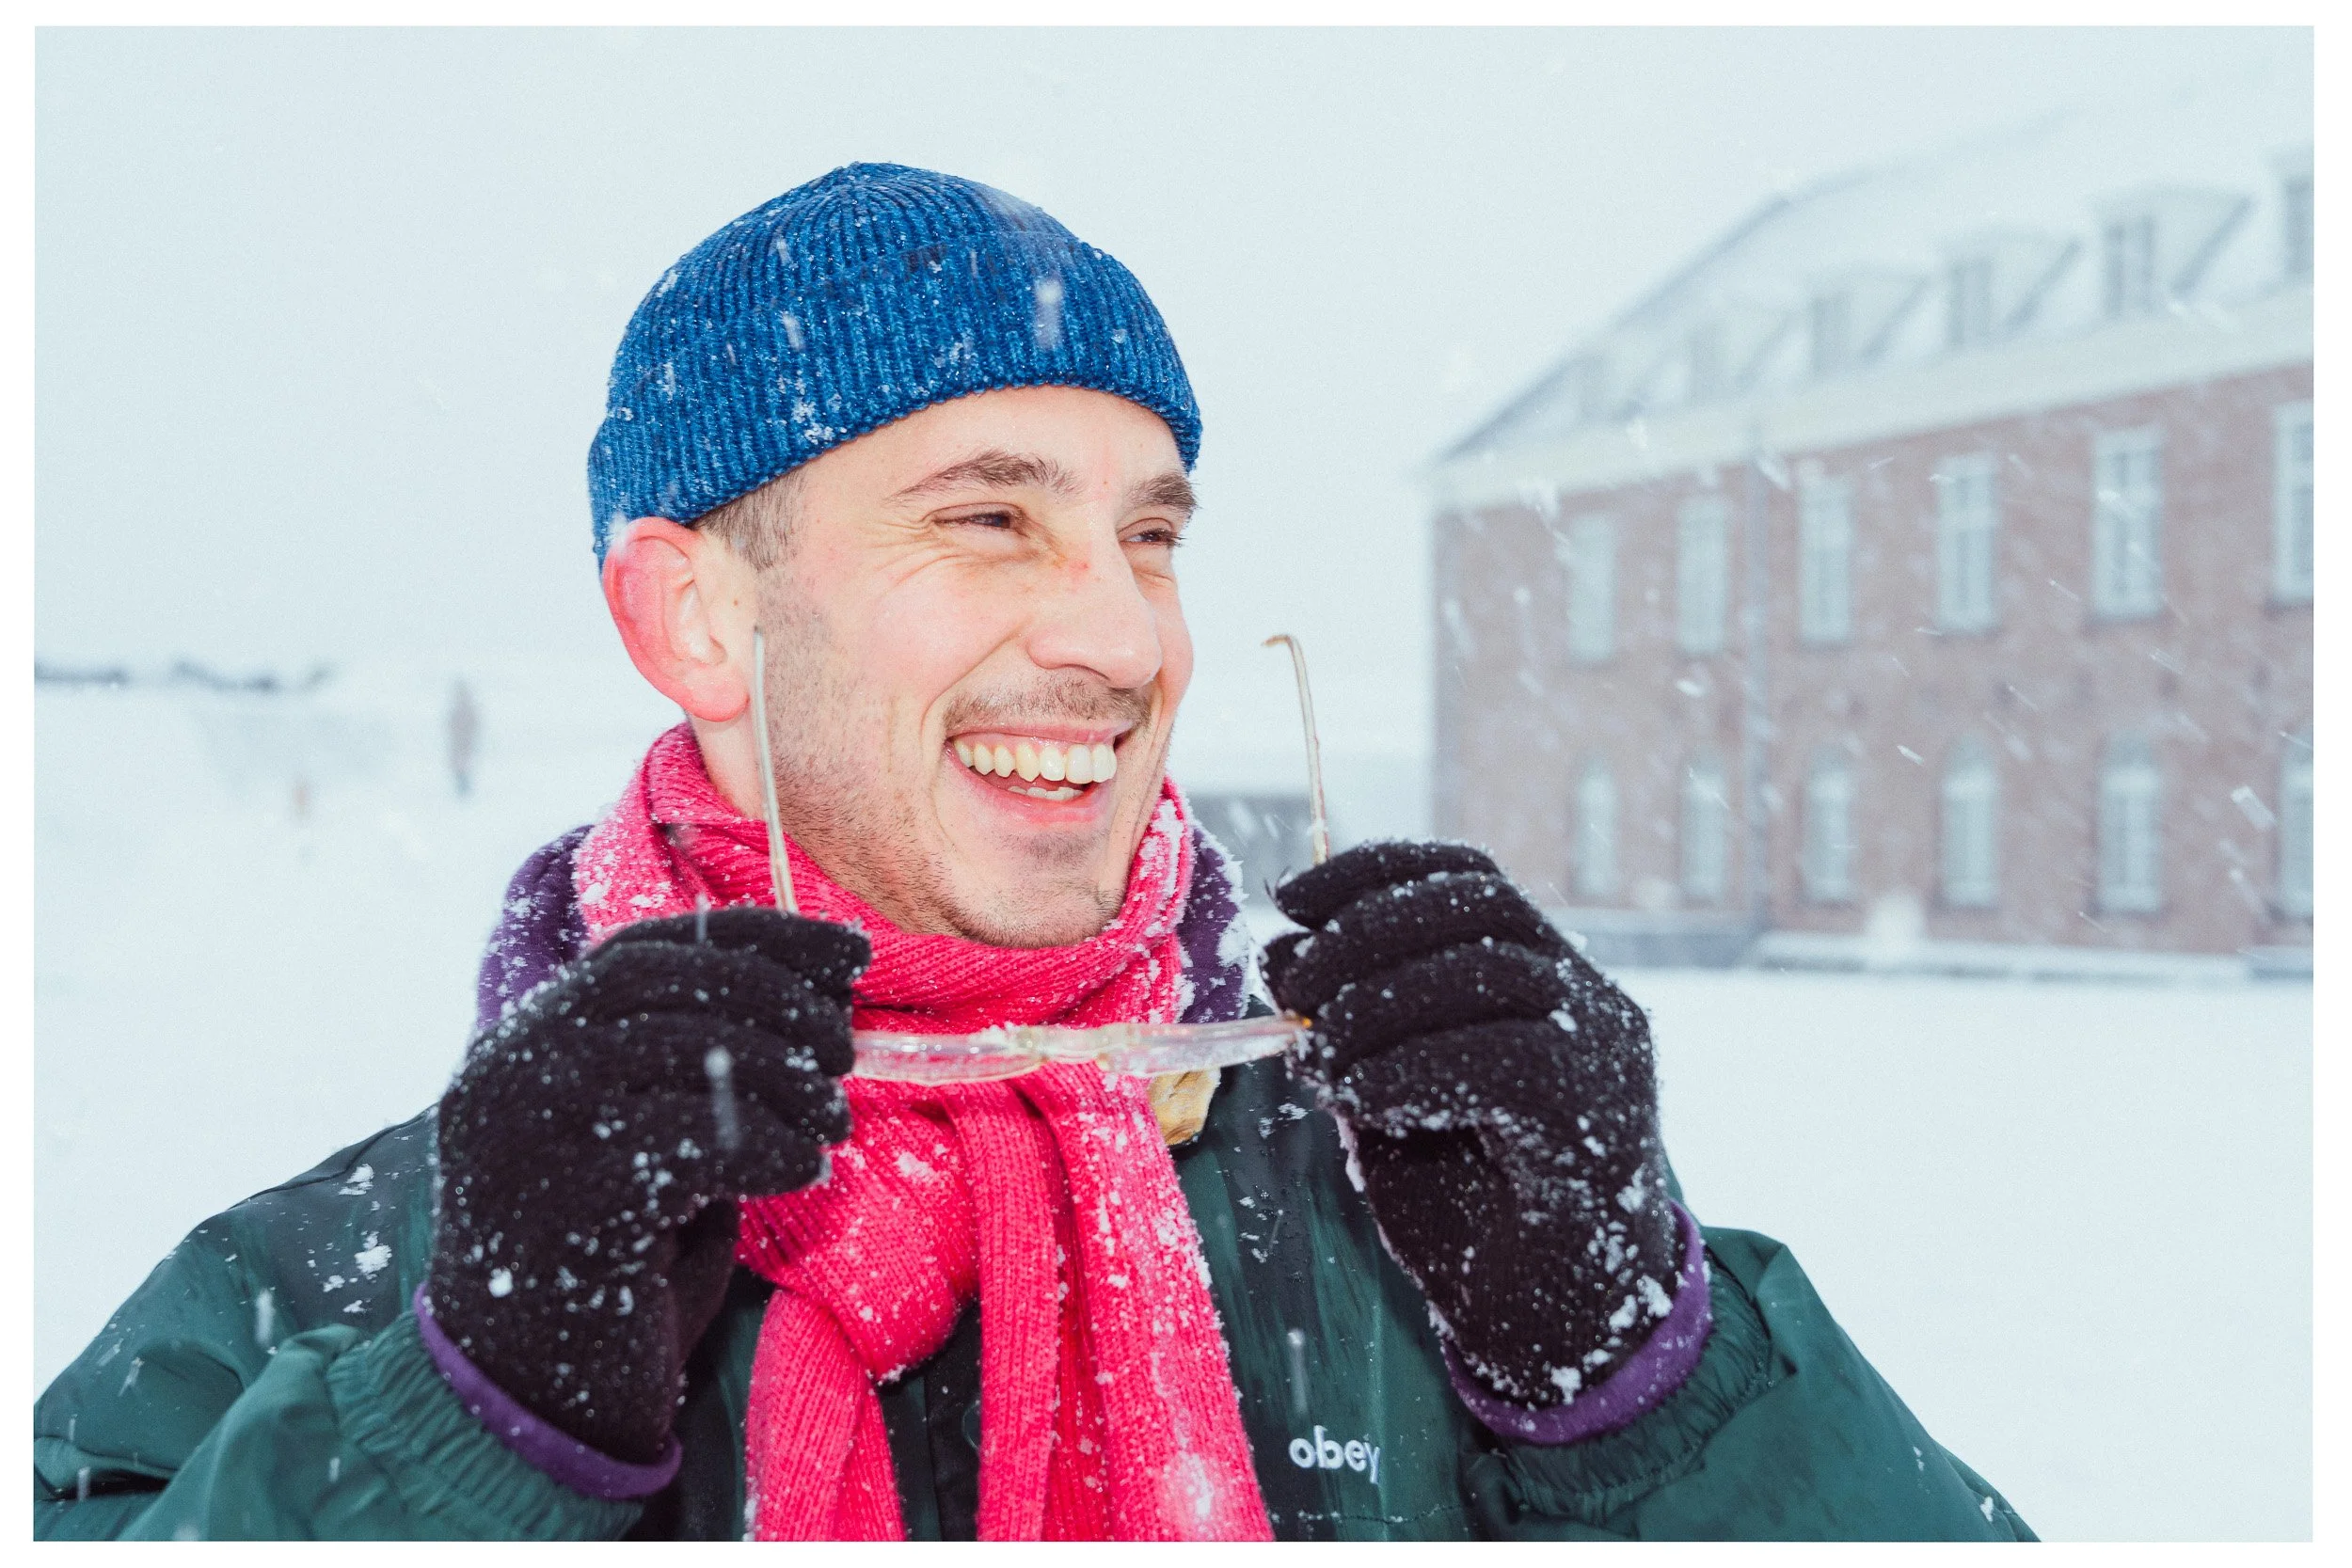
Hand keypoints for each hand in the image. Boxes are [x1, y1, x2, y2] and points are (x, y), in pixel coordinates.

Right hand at [428, 907, 866, 1462]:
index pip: (646, 947)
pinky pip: (699, 1143)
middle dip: (779, 1000)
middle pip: (666, 981)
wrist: (529, 1405)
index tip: (850, 952)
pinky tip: (801, 1170)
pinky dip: (772, 1146)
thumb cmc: (610, 1266)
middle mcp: (510, 1075)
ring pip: (687, 1050)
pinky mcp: (572, 1210)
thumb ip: (692, 1069)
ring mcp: (531, 1138)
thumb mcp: (643, 1144)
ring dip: (787, 1077)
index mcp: (523, 1045)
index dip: (760, 939)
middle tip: (842, 1048)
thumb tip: (817, 998)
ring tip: (831, 1116)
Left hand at [1262, 842, 1679, 1410]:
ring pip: (1494, 969)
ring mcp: (1607, 1056)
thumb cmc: (1471, 1211)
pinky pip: (1505, 1058)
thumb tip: (1282, 952)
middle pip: (1482, 905)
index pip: (1469, 877)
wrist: (1550, 1327)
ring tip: (1326, 1055)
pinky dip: (1415, 1068)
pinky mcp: (1600, 1119)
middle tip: (1298, 987)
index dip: (1376, 870)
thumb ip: (1349, 1026)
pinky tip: (1369, 1099)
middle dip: (1369, 928)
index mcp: (1542, 980)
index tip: (1290, 895)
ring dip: (1382, 1002)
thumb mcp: (1387, 1098)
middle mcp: (1588, 1001)